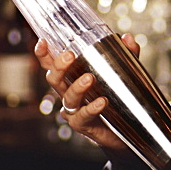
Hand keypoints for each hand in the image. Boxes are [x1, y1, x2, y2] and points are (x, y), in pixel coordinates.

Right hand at [34, 35, 138, 157]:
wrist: (127, 131)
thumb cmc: (117, 99)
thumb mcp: (123, 73)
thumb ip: (126, 55)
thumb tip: (127, 38)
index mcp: (72, 78)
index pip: (53, 65)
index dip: (44, 54)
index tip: (43, 42)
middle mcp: (68, 94)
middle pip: (54, 79)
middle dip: (59, 67)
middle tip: (69, 56)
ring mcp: (74, 111)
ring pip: (68, 98)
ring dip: (77, 87)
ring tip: (89, 78)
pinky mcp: (83, 125)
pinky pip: (83, 116)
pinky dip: (91, 108)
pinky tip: (101, 102)